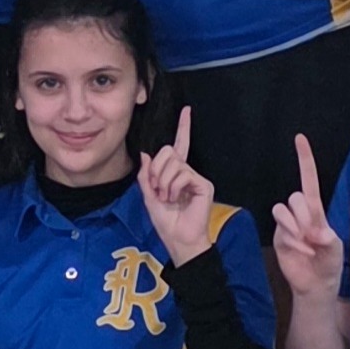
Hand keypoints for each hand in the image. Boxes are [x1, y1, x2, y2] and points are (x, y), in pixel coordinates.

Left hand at [137, 108, 214, 264]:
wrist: (178, 238)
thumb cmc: (165, 220)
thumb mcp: (148, 196)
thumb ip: (146, 175)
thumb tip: (146, 154)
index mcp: (175, 173)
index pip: (179, 146)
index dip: (183, 127)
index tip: (187, 110)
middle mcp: (187, 171)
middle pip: (169, 151)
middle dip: (157, 170)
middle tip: (158, 189)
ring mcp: (196, 177)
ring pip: (174, 163)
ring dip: (163, 182)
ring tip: (168, 197)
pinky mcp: (204, 184)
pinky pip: (183, 174)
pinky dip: (174, 187)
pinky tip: (176, 198)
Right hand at [269, 134, 342, 299]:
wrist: (315, 285)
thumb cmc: (329, 263)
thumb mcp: (335, 249)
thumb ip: (328, 238)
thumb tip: (317, 232)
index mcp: (316, 210)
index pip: (308, 179)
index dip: (304, 160)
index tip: (300, 138)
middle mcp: (300, 213)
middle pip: (295, 196)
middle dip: (304, 214)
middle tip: (312, 234)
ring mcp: (287, 224)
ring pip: (282, 208)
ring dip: (295, 225)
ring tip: (306, 242)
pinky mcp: (278, 236)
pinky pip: (280, 228)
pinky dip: (292, 239)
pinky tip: (301, 251)